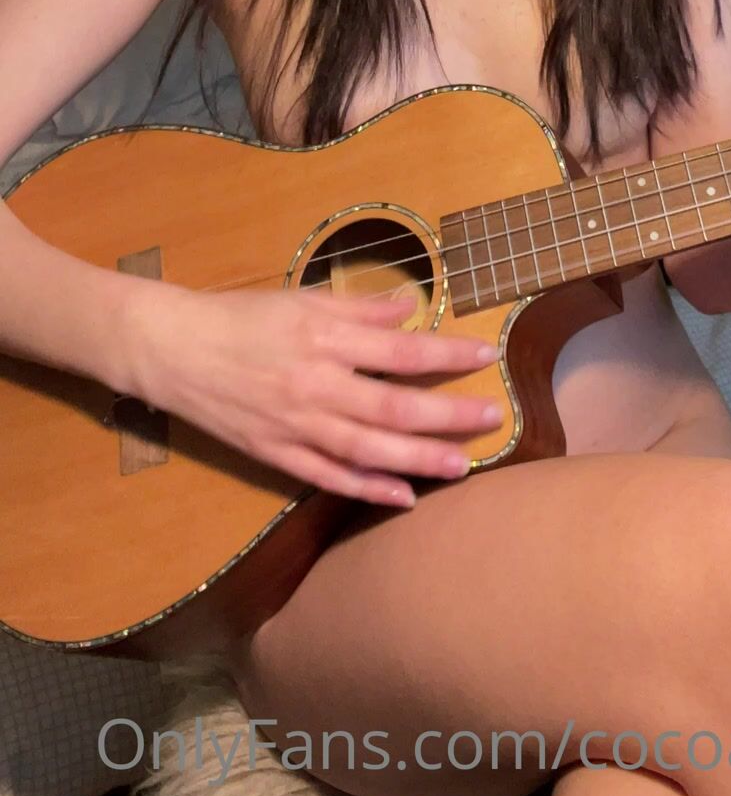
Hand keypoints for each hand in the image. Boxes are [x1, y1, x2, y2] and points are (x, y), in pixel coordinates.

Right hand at [120, 280, 503, 508]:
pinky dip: (367, 489)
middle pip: (393, 408)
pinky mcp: (276, 454)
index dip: (447, 355)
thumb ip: (360, 306)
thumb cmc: (242, 317)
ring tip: (460, 465)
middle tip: (492, 418)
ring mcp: (295, 425)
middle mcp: (315, 384)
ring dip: (418, 460)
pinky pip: (328, 477)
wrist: (174, 350)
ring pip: (367, 450)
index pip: (401, 350)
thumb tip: (412, 306)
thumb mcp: (302, 298)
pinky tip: (402, 497)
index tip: (485, 355)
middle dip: (447, 416)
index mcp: (324, 337)